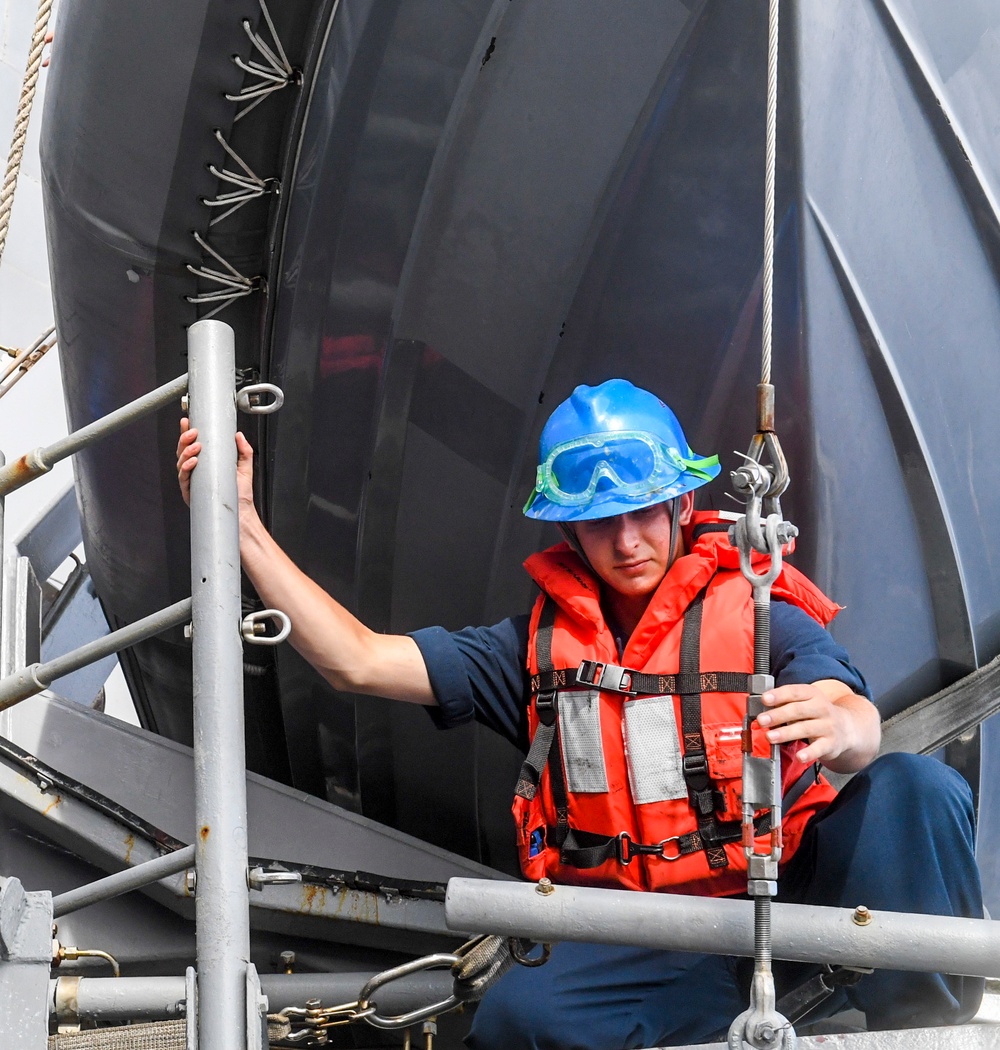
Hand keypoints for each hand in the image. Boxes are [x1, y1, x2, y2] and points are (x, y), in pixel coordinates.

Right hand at [176, 419, 255, 522]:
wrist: (242, 515)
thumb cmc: (240, 495)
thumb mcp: (245, 469)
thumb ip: (244, 451)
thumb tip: (239, 436)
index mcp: (204, 465)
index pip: (192, 446)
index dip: (186, 433)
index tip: (187, 422)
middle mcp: (195, 473)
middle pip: (182, 452)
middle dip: (185, 440)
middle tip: (193, 432)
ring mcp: (192, 483)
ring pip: (180, 464)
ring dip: (186, 452)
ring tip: (197, 447)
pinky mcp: (191, 494)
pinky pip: (184, 479)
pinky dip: (186, 469)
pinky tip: (193, 462)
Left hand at [756, 680, 880, 773]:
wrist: (847, 728)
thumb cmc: (816, 714)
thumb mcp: (805, 702)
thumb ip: (785, 703)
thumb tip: (760, 708)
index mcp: (812, 694)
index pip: (794, 692)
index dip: (779, 695)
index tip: (764, 699)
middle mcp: (821, 708)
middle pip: (798, 710)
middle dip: (778, 715)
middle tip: (762, 720)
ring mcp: (827, 726)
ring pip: (805, 728)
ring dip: (786, 733)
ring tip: (770, 737)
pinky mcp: (831, 743)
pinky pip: (819, 748)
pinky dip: (809, 753)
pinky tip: (799, 756)